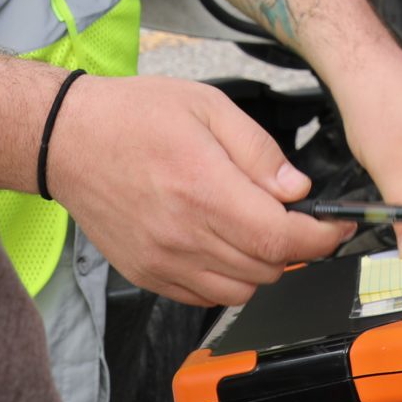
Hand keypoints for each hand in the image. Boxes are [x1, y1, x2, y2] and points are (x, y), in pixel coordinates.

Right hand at [46, 74, 347, 306]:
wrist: (67, 140)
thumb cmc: (133, 115)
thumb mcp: (207, 106)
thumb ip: (258, 151)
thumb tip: (296, 190)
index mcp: (204, 189)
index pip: (280, 238)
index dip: (320, 238)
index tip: (334, 226)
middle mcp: (184, 235)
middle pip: (267, 269)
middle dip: (294, 247)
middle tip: (292, 217)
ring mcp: (163, 261)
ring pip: (240, 290)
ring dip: (261, 266)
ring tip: (253, 228)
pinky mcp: (147, 274)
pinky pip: (205, 296)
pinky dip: (226, 279)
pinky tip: (220, 244)